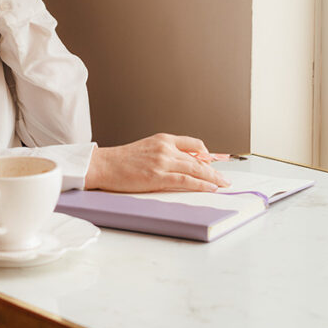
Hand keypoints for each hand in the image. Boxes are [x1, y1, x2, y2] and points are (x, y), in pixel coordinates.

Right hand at [84, 133, 230, 192]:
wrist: (103, 165)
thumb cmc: (122, 160)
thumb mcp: (147, 149)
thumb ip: (166, 154)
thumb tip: (185, 164)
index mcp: (163, 139)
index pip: (193, 144)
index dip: (207, 155)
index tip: (214, 163)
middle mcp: (165, 148)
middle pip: (198, 159)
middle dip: (214, 170)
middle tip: (225, 179)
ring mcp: (162, 162)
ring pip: (195, 170)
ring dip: (212, 179)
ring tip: (222, 185)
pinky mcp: (157, 177)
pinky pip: (185, 181)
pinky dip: (200, 185)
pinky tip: (209, 188)